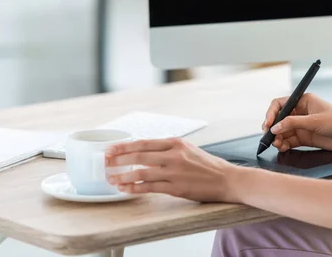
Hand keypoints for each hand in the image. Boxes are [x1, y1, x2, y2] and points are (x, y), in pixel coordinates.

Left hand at [105, 138, 240, 202]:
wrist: (226, 179)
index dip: (124, 146)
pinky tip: (126, 189)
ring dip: (123, 176)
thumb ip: (169, 149)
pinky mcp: (176, 187)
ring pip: (141, 172)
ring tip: (112, 179)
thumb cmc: (207, 165)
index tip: (111, 149)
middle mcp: (173, 155)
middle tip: (106, 163)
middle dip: (118, 159)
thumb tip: (146, 151)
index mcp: (176, 143)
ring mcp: (174, 172)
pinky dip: (135, 188)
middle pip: (138, 156)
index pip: (144, 143)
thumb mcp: (189, 149)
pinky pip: (149, 187)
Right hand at [263, 93, 331, 152]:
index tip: (268, 124)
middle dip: (273, 128)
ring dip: (278, 138)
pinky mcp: (306, 137)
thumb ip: (293, 123)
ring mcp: (303, 125)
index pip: (281, 104)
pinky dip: (284, 144)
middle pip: (279, 119)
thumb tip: (275, 127)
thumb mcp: (315, 120)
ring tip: (278, 144)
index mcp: (304, 100)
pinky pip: (290, 140)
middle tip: (269, 137)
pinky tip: (283, 148)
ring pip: (283, 131)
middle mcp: (301, 112)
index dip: (271, 113)